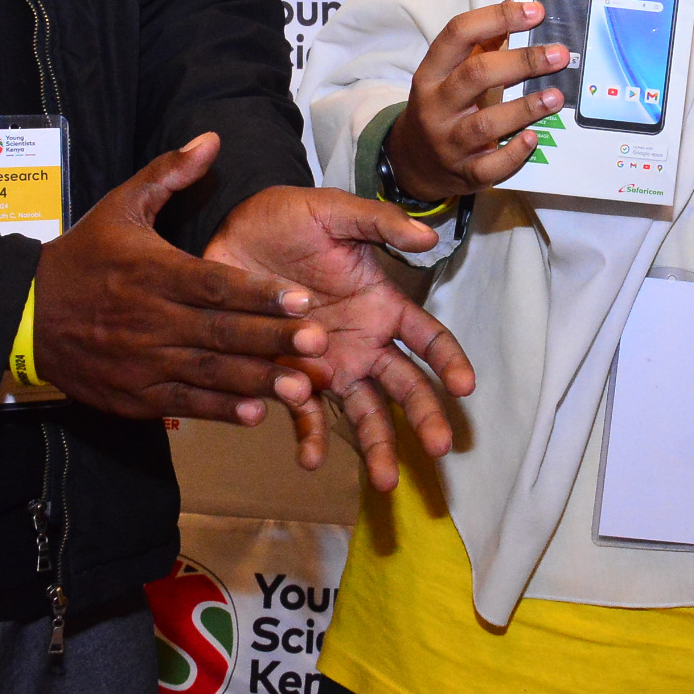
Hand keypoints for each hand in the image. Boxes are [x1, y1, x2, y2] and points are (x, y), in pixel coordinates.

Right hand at [34, 135, 325, 424]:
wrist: (24, 313)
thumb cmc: (82, 256)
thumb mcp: (120, 205)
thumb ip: (169, 174)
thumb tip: (212, 139)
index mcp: (152, 272)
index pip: (214, 285)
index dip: (259, 294)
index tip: (302, 300)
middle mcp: (150, 319)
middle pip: (220, 331)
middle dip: (272, 340)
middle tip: (318, 345)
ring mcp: (141, 361)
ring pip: (207, 373)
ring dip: (255, 382)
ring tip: (300, 388)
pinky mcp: (132, 395)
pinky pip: (181, 406)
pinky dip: (217, 411)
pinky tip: (254, 415)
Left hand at [205, 182, 475, 490]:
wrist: (228, 231)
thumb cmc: (287, 217)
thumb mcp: (334, 212)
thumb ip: (379, 224)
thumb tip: (429, 237)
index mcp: (380, 304)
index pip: (427, 337)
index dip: (448, 360)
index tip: (465, 386)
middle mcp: (361, 342)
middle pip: (403, 385)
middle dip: (424, 417)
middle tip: (440, 448)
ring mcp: (326, 364)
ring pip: (363, 411)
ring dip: (377, 446)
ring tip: (386, 482)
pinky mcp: (287, 377)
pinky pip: (304, 413)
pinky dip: (310, 436)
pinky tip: (309, 460)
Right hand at [389, 0, 565, 204]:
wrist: (412, 162)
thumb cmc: (441, 106)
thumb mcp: (448, 73)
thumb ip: (482, 43)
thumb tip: (516, 4)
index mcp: (431, 73)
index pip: (458, 34)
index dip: (497, 18)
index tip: (535, 12)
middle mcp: (436, 105)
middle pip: (476, 75)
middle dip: (522, 62)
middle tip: (558, 54)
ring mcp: (448, 142)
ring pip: (485, 123)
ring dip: (525, 108)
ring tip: (556, 96)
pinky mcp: (463, 173)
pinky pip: (490, 166)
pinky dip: (514, 153)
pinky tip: (533, 138)